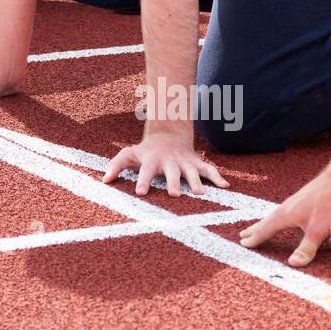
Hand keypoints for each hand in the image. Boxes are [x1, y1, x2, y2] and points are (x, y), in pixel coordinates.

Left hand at [103, 128, 228, 196]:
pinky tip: (226, 186)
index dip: (143, 181)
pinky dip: (218, 177)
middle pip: (172, 173)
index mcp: (152, 161)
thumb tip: (104, 181)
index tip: (140, 193)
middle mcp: (170, 162)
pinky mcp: (197, 163)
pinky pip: (209, 170)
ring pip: (191, 172)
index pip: (146, 172)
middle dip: (173, 183)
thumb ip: (116, 165)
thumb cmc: (146, 151)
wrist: (168, 134)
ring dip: (196, 182)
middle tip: (174, 195)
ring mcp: (185, 163)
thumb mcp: (129, 154)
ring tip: (200, 193)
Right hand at [239, 170, 330, 266]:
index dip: (254, 238)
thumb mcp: (317, 231)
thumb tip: (292, 265)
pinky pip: (309, 223)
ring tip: (269, 233)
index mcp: (285, 215)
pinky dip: (316, 234)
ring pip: (288, 223)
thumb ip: (306, 249)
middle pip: (270, 223)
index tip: (242, 243)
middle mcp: (290, 209)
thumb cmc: (329, 202)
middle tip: (244, 234)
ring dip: (281, 231)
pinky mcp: (313, 205)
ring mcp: (301, 206)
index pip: (265, 229)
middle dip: (258, 230)